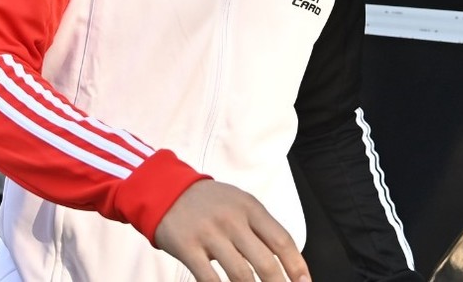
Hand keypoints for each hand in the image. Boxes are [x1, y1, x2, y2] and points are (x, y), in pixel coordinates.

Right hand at [154, 179, 310, 281]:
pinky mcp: (187, 247)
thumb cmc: (210, 202)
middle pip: (265, 262)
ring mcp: (210, 234)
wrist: (167, 190)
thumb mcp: (240, 203)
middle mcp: (233, 220)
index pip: (282, 240)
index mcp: (251, 208)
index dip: (296, 265)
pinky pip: (209, 278)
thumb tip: (286, 259)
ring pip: (240, 274)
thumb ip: (260, 227)